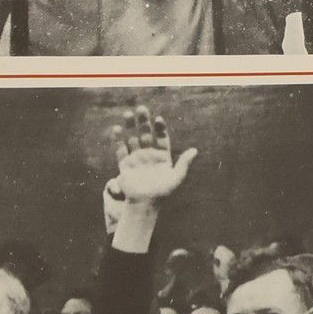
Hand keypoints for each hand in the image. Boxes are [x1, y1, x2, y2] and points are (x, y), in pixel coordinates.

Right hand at [102, 104, 196, 251]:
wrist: (145, 204)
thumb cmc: (163, 193)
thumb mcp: (176, 177)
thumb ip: (184, 163)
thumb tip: (195, 150)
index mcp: (162, 157)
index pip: (161, 138)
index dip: (160, 128)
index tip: (158, 119)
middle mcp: (149, 156)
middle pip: (145, 134)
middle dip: (143, 122)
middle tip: (141, 108)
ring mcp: (136, 159)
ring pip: (132, 139)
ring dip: (130, 126)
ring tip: (127, 113)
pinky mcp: (125, 165)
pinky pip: (121, 150)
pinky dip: (118, 140)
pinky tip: (117, 129)